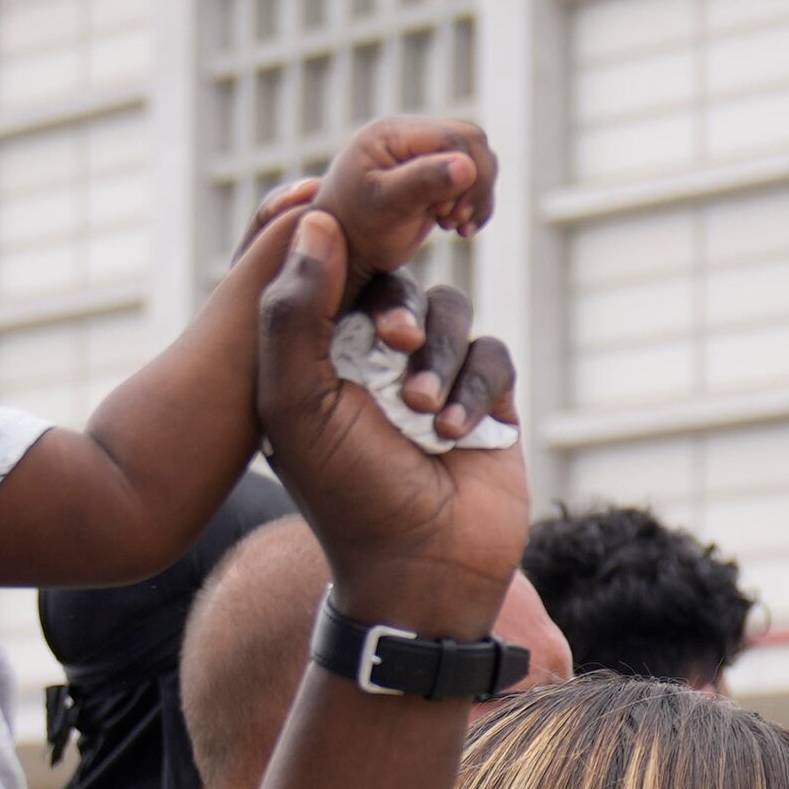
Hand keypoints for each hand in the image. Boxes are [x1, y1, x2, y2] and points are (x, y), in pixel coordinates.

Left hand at [249, 210, 525, 634]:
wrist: (420, 570)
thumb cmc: (345, 492)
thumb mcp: (297, 400)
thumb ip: (295, 310)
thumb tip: (314, 219)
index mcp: (319, 353)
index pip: (338, 276)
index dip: (352, 274)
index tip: (352, 298)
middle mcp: (376, 358)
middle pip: (401, 284)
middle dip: (401, 316)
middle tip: (397, 347)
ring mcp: (434, 376)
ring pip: (453, 313)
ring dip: (441, 361)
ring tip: (424, 417)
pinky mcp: (488, 398)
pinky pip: (493, 353)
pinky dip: (477, 389)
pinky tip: (455, 436)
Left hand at [311, 113, 497, 274]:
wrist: (344, 248)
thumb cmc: (355, 226)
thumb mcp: (385, 203)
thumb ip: (423, 181)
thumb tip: (467, 165)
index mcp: (394, 132)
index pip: (453, 138)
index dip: (464, 174)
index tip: (445, 214)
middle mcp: (413, 136)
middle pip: (472, 143)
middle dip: (476, 185)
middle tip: (453, 221)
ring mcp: (427, 155)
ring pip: (479, 160)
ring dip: (479, 196)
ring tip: (454, 226)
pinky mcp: (437, 177)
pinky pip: (475, 179)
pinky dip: (477, 204)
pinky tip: (459, 228)